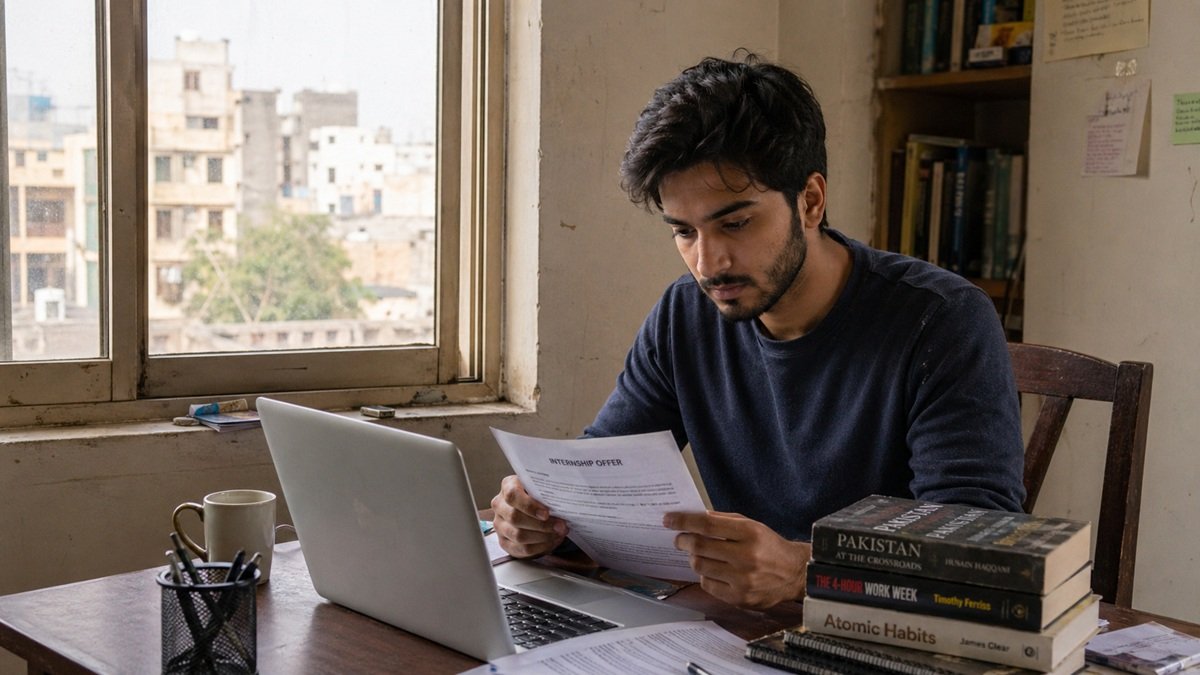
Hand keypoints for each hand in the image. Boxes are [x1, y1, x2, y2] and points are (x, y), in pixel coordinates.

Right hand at [490, 475, 567, 558]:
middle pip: (515, 518)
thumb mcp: (542, 486)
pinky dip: (540, 547)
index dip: (529, 506)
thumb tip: (562, 500)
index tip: (546, 513)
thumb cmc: (539, 494)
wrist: (533, 505)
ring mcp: (500, 525)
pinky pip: (522, 549)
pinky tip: (551, 541)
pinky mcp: (504, 542)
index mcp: (508, 486)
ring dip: (543, 537)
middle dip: (542, 525)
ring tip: (558, 533)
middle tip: (561, 526)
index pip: (512, 495)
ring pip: (519, 536)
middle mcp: (500, 506)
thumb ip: (547, 490)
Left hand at [663, 510, 809, 609]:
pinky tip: (711, 570)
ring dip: (693, 558)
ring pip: (700, 567)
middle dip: (682, 541)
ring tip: (697, 554)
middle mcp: (747, 556)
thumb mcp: (752, 525)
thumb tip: (693, 517)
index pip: (707, 524)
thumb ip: (723, 521)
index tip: (668, 519)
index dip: (683, 521)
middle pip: (699, 547)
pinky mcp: (740, 598)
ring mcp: (743, 580)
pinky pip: (708, 585)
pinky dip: (704, 575)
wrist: (794, 574)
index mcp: (750, 533)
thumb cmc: (769, 546)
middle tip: (679, 539)